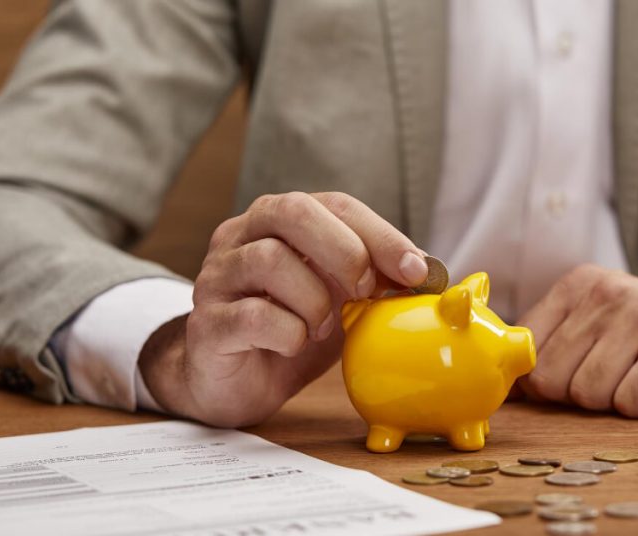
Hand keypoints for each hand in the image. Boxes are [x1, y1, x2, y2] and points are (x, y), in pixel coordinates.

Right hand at [139, 192, 427, 426]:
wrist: (232, 382)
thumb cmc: (289, 329)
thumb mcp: (339, 299)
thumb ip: (375, 280)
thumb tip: (431, 271)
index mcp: (278, 221)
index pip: (334, 204)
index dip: (380, 233)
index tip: (416, 269)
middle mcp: (240, 237)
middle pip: (290, 211)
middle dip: (344, 250)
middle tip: (366, 291)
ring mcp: (217, 278)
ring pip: (268, 260)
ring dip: (315, 299)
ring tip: (324, 327)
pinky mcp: (207, 324)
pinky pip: (250, 316)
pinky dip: (288, 332)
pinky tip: (295, 345)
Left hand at [516, 265, 637, 416]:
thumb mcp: (602, 323)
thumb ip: (554, 345)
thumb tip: (503, 386)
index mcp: (580, 285)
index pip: (525, 352)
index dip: (543, 381)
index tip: (571, 380)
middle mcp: (608, 294)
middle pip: (552, 380)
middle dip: (581, 395)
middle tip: (620, 377)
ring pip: (589, 395)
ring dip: (617, 401)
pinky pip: (632, 404)